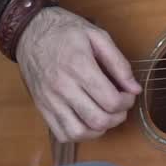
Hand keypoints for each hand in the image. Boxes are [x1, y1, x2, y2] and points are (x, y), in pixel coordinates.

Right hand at [16, 6, 141, 142]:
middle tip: (121, 106)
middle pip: (98, 120)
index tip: (129, 94)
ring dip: (99, 129)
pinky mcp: (42, 108)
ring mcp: (50, 100)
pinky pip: (62, 134)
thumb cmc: (66, 31)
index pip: (110, 100)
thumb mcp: (97, 36)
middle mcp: (62, 86)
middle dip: (118, 117)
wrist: (30, 32)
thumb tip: (134, 88)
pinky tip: (87, 120)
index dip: (127, 102)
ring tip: (105, 115)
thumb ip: (119, 63)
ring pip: (79, 132)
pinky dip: (79, 134)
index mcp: (79, 66)